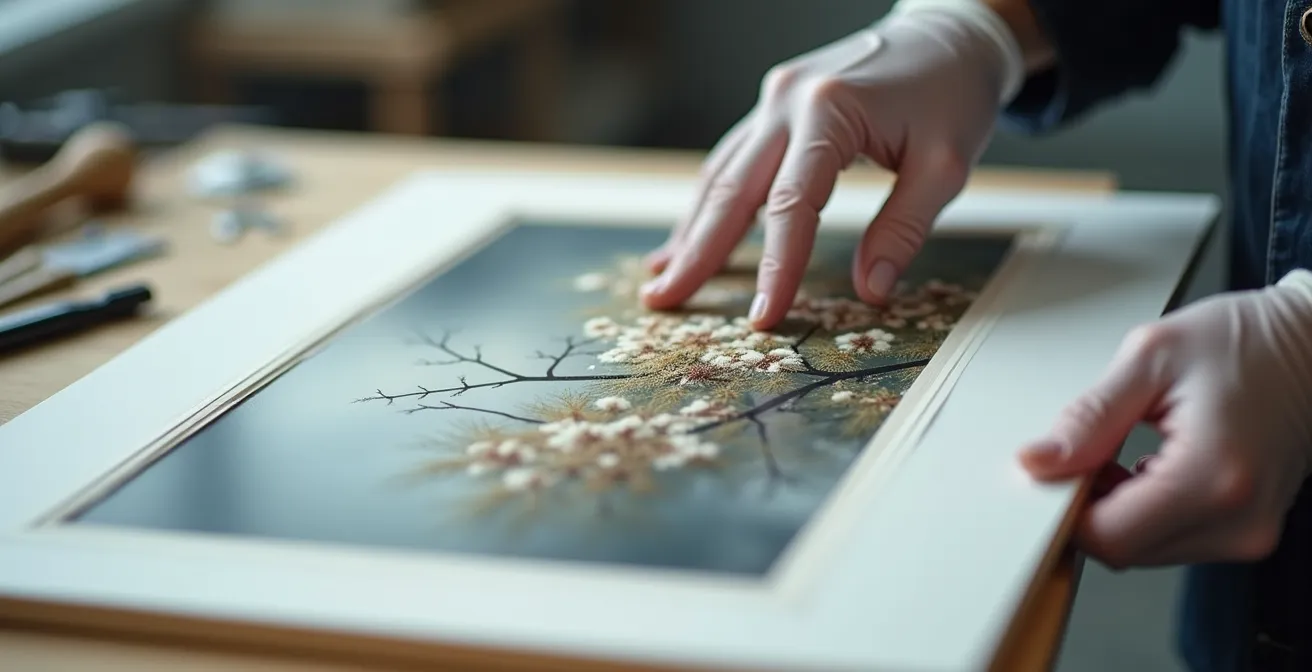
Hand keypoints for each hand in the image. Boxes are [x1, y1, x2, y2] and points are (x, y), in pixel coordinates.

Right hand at [640, 3, 1024, 329]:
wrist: (950, 34)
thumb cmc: (954, 94)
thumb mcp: (946, 165)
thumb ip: (904, 229)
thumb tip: (870, 291)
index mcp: (829, 109)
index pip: (791, 205)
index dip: (775, 267)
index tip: (763, 316)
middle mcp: (787, 101)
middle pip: (731, 189)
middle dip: (697, 252)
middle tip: (664, 302)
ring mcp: (774, 100)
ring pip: (721, 174)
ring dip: (691, 230)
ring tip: (663, 279)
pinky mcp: (774, 107)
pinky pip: (732, 161)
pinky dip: (710, 204)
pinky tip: (688, 238)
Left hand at [1019, 270, 1311, 567]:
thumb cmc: (1245, 339)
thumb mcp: (1150, 357)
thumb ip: (1089, 417)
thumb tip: (1037, 462)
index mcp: (1213, 477)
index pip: (1109, 537)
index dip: (1066, 508)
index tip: (1052, 470)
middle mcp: (1239, 518)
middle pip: (1125, 549)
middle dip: (1089, 506)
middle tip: (1089, 449)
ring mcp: (1249, 530)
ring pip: (1145, 549)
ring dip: (1117, 508)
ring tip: (1126, 449)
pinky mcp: (1249, 529)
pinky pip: (1173, 538)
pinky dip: (1145, 508)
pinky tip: (1149, 464)